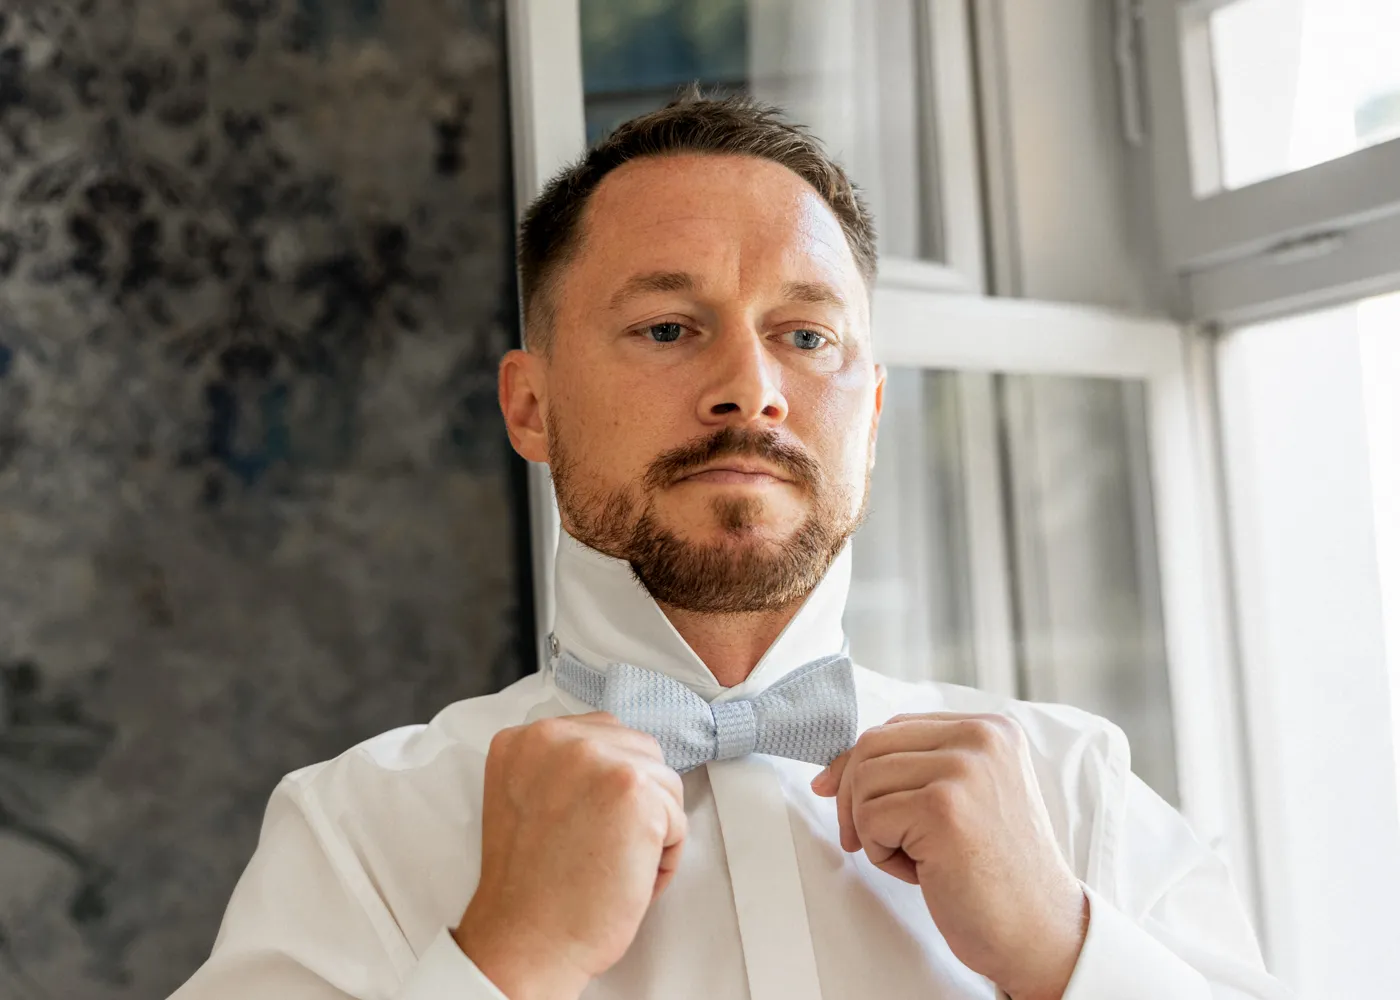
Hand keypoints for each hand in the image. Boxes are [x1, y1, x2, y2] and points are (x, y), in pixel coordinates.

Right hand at [453, 713, 686, 999]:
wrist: (527, 939)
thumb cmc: (532, 886)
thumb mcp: (527, 799)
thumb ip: (561, 767)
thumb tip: (620, 759)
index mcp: (527, 739)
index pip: (603, 735)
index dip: (609, 788)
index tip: (591, 824)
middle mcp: (557, 737)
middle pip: (638, 751)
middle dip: (637, 801)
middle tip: (603, 847)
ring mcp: (596, 758)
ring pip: (663, 782)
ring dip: (652, 828)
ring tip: (613, 863)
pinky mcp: (633, 788)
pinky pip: (676, 818)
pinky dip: (663, 857)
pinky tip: (626, 877)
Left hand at [811, 713, 1088, 999]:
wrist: (1040, 931)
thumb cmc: (996, 872)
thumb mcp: (965, 799)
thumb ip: (916, 770)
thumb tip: (829, 774)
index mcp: (990, 729)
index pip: (895, 726)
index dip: (858, 765)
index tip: (841, 798)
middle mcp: (981, 738)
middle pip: (871, 746)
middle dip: (852, 797)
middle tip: (865, 840)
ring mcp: (963, 770)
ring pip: (864, 780)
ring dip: (871, 828)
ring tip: (914, 858)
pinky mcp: (942, 808)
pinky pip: (870, 818)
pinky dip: (880, 853)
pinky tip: (921, 872)